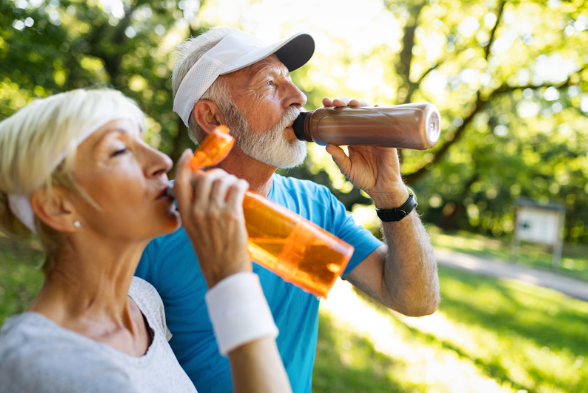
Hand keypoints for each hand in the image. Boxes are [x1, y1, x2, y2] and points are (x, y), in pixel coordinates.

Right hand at [174, 149, 250, 287]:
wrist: (224, 273)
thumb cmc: (212, 254)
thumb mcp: (195, 232)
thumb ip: (196, 213)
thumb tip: (204, 192)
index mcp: (186, 216)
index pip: (180, 183)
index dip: (184, 165)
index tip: (189, 154)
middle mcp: (197, 212)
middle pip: (205, 178)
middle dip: (216, 173)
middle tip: (224, 178)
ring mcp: (214, 213)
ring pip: (222, 181)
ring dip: (231, 179)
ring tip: (235, 185)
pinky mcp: (232, 215)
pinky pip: (236, 188)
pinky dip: (241, 184)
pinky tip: (242, 187)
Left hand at [322, 97, 408, 208]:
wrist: (381, 188)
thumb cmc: (364, 178)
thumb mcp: (347, 168)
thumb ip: (339, 158)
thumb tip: (327, 146)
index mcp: (352, 138)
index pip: (341, 119)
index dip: (334, 110)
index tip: (325, 103)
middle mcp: (363, 132)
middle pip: (354, 112)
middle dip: (344, 103)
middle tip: (334, 103)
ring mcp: (375, 133)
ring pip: (368, 113)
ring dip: (360, 104)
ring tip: (351, 103)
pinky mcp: (386, 138)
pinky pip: (385, 123)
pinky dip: (380, 113)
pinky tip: (375, 106)